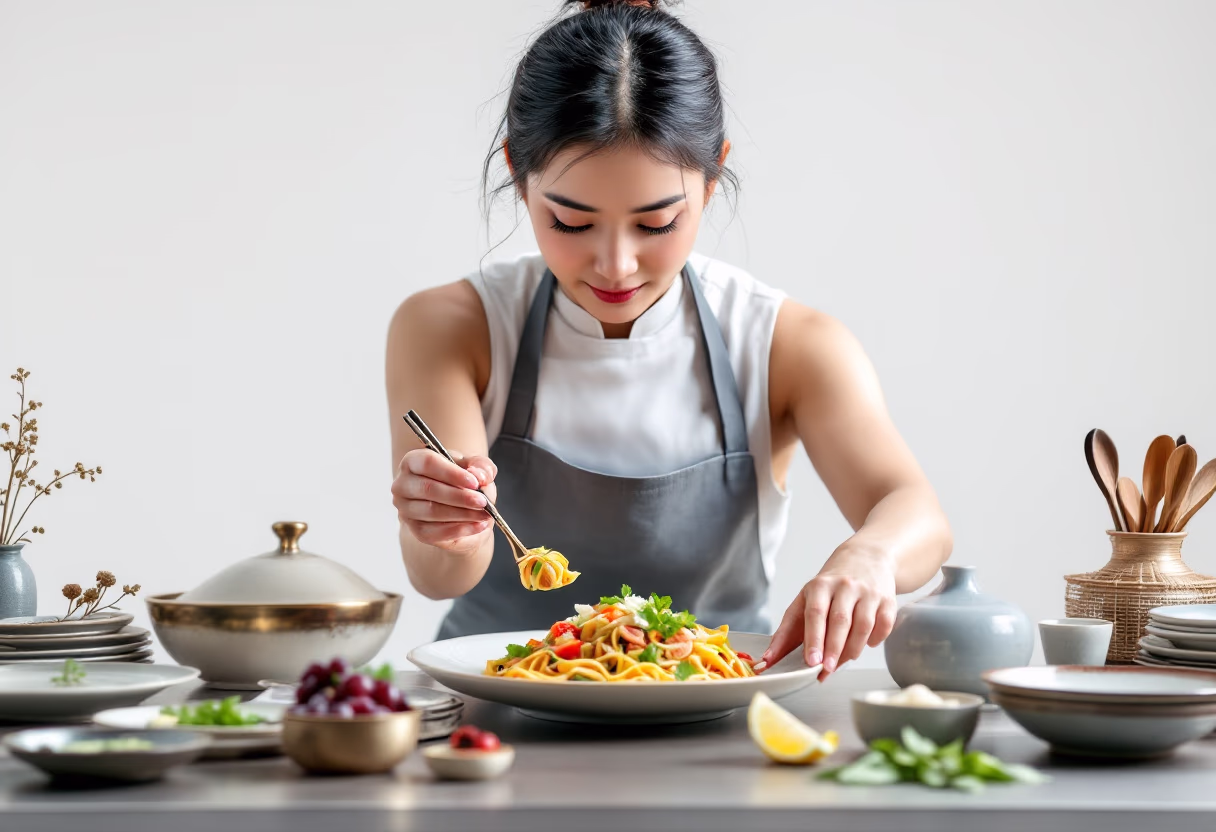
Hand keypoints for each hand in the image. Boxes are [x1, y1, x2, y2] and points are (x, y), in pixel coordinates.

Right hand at [391, 448, 497, 556]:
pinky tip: (478, 526)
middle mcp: (403, 484)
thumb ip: (481, 467)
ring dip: (462, 514)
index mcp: (414, 461)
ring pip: (432, 511)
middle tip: (482, 502)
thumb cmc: (464, 482)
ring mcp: (406, 509)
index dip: (451, 473)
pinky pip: (435, 532)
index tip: (474, 482)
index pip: (428, 463)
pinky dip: (460, 529)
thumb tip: (479, 476)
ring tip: (484, 514)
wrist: (462, 508)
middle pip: (429, 489)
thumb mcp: (476, 468)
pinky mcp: (415, 530)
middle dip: (460, 496)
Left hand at [760, 543, 896, 681]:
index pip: (816, 613)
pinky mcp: (887, 600)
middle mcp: (844, 586)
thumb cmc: (829, 588)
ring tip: (842, 661)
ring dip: (852, 649)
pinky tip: (866, 644)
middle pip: (840, 621)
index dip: (814, 638)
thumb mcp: (804, 601)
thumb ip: (786, 632)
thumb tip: (768, 660)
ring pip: (863, 626)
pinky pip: (883, 625)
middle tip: (826, 669)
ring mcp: (868, 592)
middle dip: (833, 648)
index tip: (811, 661)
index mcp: (819, 586)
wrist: (865, 558)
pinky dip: (875, 640)